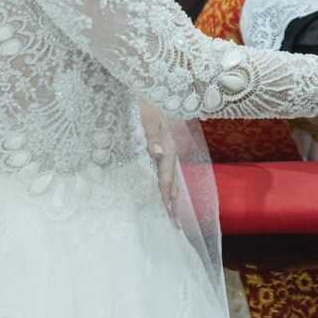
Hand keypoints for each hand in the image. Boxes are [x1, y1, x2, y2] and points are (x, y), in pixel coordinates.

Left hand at [137, 100, 182, 220]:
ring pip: (172, 179)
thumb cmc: (143, 105)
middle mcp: (169, 152)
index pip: (166, 176)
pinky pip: (165, 173)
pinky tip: (164, 194)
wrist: (143, 92)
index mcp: (167, 146)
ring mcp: (166, 152)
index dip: (166, 194)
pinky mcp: (160, 151)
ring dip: (172, 197)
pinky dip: (167, 187)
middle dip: (174, 202)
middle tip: (175, 224)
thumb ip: (152, 135)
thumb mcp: (146, 116)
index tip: (166, 211)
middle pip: (174, 181)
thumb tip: (157, 154)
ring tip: (173, 215)